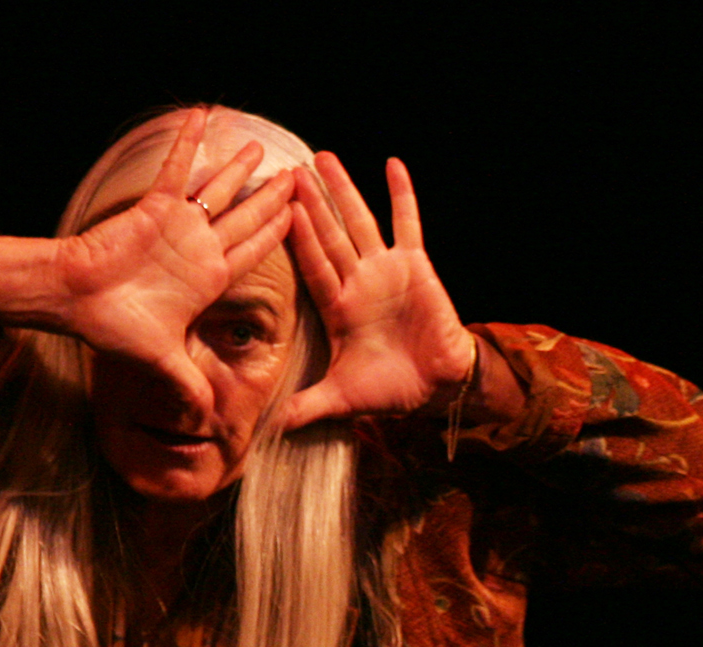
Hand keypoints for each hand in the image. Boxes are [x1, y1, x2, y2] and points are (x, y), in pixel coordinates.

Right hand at [53, 109, 293, 407]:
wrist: (76, 301)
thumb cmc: (115, 329)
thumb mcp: (162, 361)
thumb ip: (189, 386)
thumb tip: (206, 424)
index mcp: (207, 282)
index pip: (252, 254)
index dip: (277, 237)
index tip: (302, 219)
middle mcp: (198, 251)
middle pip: (245, 219)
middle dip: (272, 200)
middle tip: (299, 178)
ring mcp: (177, 227)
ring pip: (216, 191)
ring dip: (237, 168)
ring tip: (260, 148)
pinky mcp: (154, 209)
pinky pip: (175, 170)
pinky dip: (187, 144)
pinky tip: (201, 115)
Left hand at [281, 152, 472, 429]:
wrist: (436, 386)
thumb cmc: (389, 390)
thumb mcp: (340, 399)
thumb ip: (304, 408)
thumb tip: (267, 431)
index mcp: (337, 308)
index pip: (309, 266)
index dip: (292, 240)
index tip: (271, 213)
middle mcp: (357, 282)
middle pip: (328, 235)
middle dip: (308, 205)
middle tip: (287, 172)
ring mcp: (386, 270)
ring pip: (359, 222)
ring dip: (344, 190)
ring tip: (323, 157)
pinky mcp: (417, 265)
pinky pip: (408, 224)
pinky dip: (402, 195)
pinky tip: (392, 164)